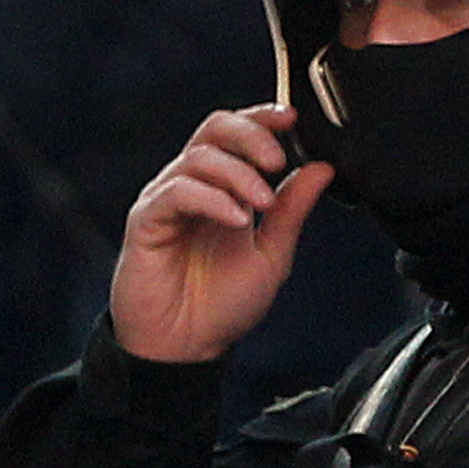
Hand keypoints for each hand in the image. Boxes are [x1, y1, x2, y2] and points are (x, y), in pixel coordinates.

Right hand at [108, 104, 333, 364]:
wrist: (185, 348)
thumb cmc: (220, 306)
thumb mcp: (271, 255)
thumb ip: (292, 211)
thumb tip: (322, 168)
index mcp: (222, 188)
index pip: (236, 133)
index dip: (261, 118)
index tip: (292, 119)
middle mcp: (192, 186)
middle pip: (214, 129)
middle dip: (250, 136)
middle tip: (277, 160)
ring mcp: (166, 200)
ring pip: (199, 158)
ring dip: (238, 174)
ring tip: (262, 204)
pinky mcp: (146, 221)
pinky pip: (177, 192)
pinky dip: (212, 198)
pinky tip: (236, 218)